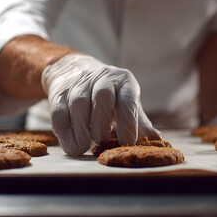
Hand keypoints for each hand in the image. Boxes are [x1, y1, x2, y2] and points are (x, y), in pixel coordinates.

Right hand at [41, 54, 160, 155]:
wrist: (75, 70)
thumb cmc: (110, 94)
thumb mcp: (127, 103)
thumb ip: (139, 122)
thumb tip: (157, 141)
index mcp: (124, 81)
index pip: (127, 99)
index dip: (128, 121)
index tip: (128, 142)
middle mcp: (102, 78)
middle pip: (102, 97)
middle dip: (102, 122)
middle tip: (102, 142)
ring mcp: (79, 83)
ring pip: (78, 103)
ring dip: (81, 128)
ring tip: (85, 146)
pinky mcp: (59, 91)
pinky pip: (59, 111)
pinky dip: (64, 130)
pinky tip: (71, 144)